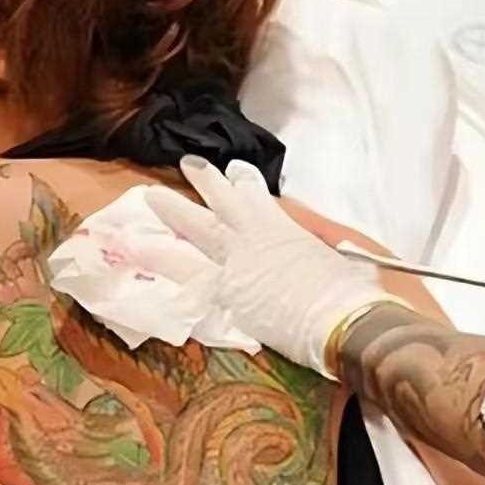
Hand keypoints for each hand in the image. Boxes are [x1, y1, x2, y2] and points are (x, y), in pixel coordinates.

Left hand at [145, 156, 399, 377]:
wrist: (340, 319)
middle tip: (188, 165)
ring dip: (170, 211)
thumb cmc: (350, 292)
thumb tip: (329, 253)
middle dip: (204, 182)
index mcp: (283, 228)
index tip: (236, 171)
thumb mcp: (341, 261)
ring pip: (194, 230)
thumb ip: (324, 253)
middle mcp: (254, 238)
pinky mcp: (223, 293)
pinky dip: (160, 260)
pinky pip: (184, 274)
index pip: (258, 197)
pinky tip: (134, 250)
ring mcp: (235, 264)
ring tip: (147, 197)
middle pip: (222, 203)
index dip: (245, 182)